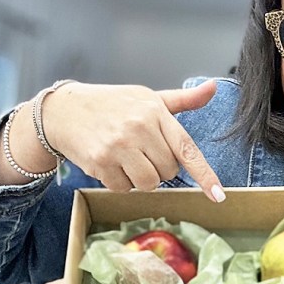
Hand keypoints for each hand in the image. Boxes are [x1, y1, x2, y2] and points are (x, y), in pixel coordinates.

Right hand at [42, 79, 224, 200]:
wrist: (64, 110)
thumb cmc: (112, 104)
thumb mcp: (147, 97)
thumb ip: (182, 100)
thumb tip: (213, 88)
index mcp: (155, 112)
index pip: (186, 148)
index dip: (204, 174)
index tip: (218, 195)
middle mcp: (138, 128)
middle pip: (168, 171)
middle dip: (158, 167)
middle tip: (140, 150)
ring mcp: (119, 147)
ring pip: (148, 183)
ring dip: (141, 178)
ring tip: (126, 158)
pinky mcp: (100, 162)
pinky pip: (124, 188)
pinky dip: (120, 182)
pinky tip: (110, 163)